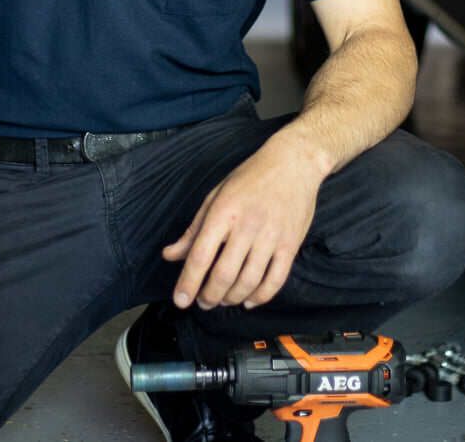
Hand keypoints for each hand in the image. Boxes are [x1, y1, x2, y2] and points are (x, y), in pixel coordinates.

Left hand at [163, 135, 327, 310]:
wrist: (294, 163)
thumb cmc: (251, 178)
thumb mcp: (216, 196)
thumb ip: (193, 229)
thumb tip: (170, 255)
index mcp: (224, 211)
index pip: (201, 255)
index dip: (188, 282)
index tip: (180, 300)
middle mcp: (248, 226)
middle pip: (224, 274)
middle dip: (209, 296)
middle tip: (202, 302)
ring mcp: (271, 236)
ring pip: (249, 282)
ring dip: (232, 298)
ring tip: (222, 300)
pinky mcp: (291, 245)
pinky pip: (275, 280)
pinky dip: (260, 297)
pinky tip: (248, 300)